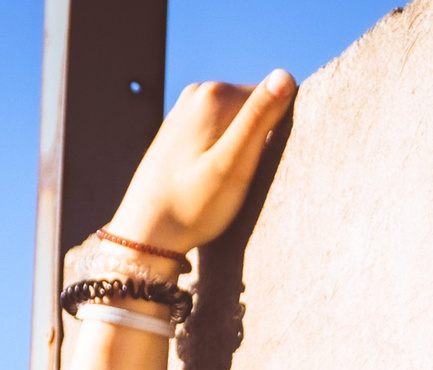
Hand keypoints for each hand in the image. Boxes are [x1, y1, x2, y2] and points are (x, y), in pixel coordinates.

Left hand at [101, 72, 295, 256]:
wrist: (146, 231)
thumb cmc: (192, 205)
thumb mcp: (234, 165)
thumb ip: (259, 119)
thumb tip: (286, 75)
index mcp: (215, 96)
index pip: (274, 97)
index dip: (279, 133)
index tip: (261, 165)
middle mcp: (198, 93)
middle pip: (254, 108)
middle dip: (260, 139)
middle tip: (242, 178)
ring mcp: (186, 109)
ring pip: (237, 121)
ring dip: (243, 147)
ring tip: (225, 180)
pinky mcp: (181, 128)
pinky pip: (219, 131)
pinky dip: (225, 151)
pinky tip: (211, 177)